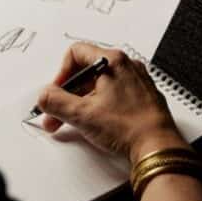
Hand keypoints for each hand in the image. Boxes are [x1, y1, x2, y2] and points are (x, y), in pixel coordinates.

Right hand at [36, 43, 189, 163]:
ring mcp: (136, 81)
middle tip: (57, 114)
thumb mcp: (82, 115)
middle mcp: (126, 66)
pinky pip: (114, 94)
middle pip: (86, 71)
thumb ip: (55, 102)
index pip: (76, 53)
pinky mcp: (141, 96)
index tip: (56, 94)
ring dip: (81, 102)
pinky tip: (94, 124)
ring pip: (99, 85)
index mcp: (112, 61)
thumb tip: (44, 97)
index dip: (61, 74)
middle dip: (67, 94)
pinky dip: (99, 106)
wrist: (157, 147)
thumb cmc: (129, 127)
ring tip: (73, 123)